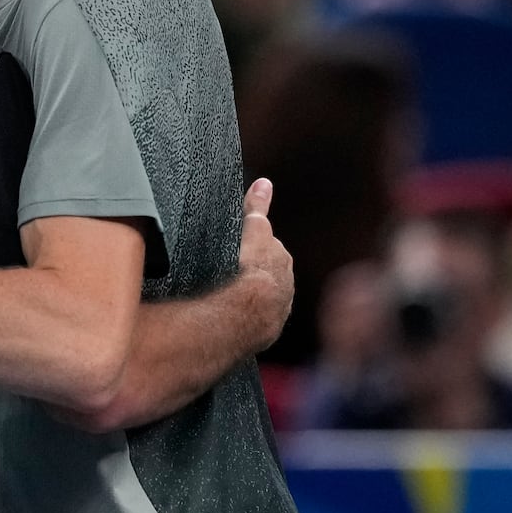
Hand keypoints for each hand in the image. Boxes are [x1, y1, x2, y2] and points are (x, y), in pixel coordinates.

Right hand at [239, 177, 293, 351]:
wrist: (250, 310)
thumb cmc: (251, 267)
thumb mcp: (254, 230)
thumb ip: (257, 206)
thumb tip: (264, 183)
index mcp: (281, 260)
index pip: (268, 250)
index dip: (254, 249)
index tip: (243, 254)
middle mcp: (285, 285)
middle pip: (266, 273)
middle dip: (253, 272)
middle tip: (230, 271)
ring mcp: (277, 308)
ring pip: (261, 297)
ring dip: (249, 296)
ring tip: (226, 295)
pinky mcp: (266, 329)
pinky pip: (254, 318)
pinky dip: (244, 316)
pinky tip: (230, 315)